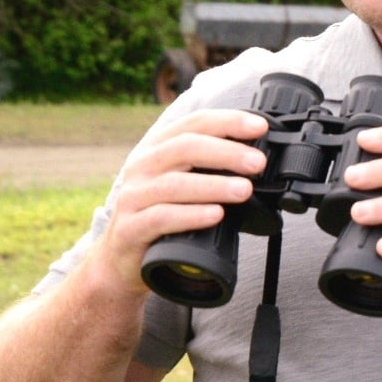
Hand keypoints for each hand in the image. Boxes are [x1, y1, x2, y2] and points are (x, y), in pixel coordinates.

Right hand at [97, 108, 269, 289]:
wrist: (122, 260)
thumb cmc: (161, 217)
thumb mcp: (184, 185)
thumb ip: (212, 170)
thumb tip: (259, 162)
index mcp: (158, 149)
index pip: (194, 124)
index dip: (228, 121)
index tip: (260, 127)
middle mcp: (142, 166)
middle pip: (185, 148)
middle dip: (226, 152)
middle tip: (258, 163)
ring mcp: (133, 197)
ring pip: (175, 184)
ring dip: (214, 185)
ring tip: (244, 190)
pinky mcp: (130, 228)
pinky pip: (161, 218)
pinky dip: (192, 215)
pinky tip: (215, 215)